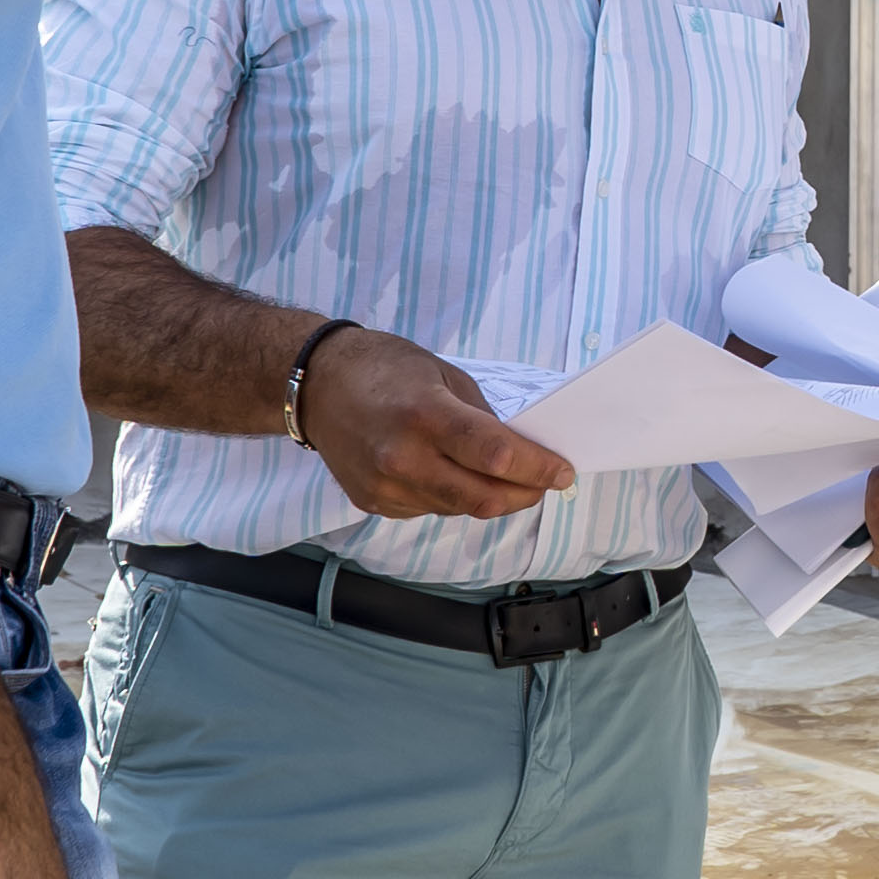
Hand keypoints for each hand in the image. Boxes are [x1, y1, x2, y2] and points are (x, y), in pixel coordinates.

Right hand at [302, 331, 574, 520]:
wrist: (316, 385)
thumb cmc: (385, 369)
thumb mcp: (444, 375)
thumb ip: (481, 417)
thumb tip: (518, 452)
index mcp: (425, 416)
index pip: (496, 456)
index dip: (537, 468)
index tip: (563, 471)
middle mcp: (403, 458)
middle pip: (483, 497)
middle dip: (524, 494)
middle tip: (544, 484)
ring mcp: (386, 487)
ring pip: (458, 509)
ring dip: (489, 497)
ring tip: (503, 476)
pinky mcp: (373, 503)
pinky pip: (429, 509)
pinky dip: (452, 497)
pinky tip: (452, 474)